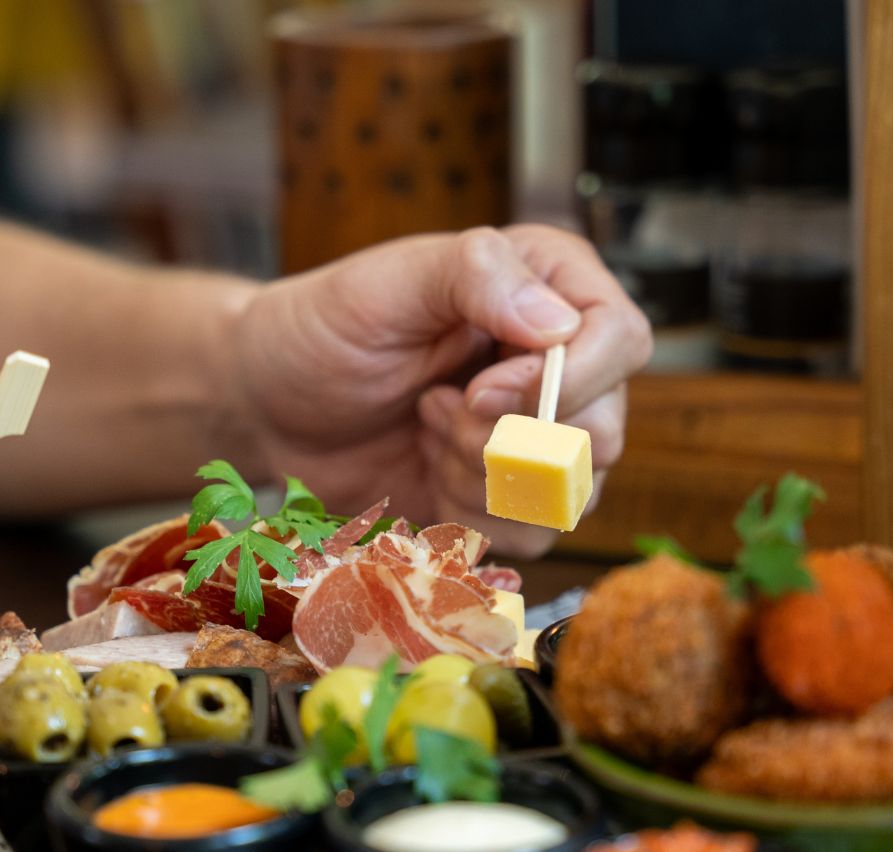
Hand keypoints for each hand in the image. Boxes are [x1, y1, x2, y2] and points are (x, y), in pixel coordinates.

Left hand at [236, 225, 650, 557]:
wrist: (272, 404)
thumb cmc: (324, 328)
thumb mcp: (389, 284)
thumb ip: (475, 277)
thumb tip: (562, 325)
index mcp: (548, 287)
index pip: (620, 339)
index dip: (564, 380)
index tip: (479, 390)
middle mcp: (560, 365)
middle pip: (603, 432)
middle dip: (505, 440)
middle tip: (433, 409)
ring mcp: (540, 436)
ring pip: (567, 495)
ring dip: (481, 478)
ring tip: (425, 428)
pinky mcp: (508, 495)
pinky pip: (531, 534)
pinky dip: (470, 515)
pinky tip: (428, 468)